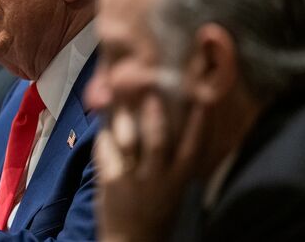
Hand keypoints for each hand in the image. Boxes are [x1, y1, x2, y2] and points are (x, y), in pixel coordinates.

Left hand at [95, 94, 207, 241]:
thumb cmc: (155, 214)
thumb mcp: (174, 189)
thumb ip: (173, 163)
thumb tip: (176, 130)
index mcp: (179, 180)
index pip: (194, 147)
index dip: (200, 123)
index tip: (204, 100)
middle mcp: (158, 179)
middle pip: (160, 140)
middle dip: (156, 115)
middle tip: (152, 91)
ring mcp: (133, 180)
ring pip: (130, 143)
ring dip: (125, 119)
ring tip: (120, 98)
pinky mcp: (111, 183)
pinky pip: (105, 153)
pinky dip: (103, 137)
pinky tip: (100, 124)